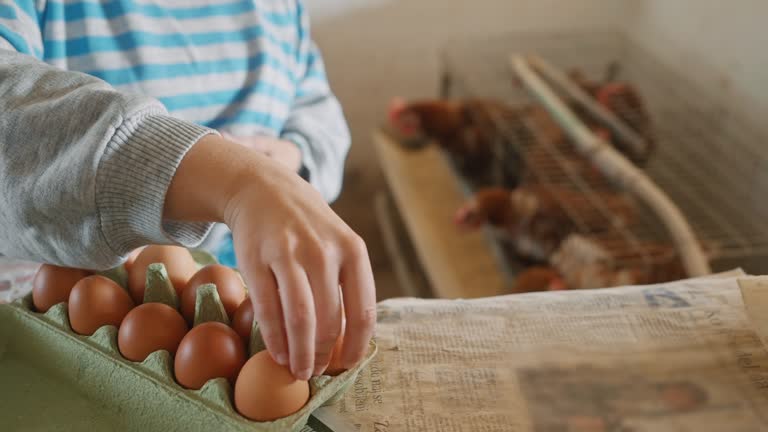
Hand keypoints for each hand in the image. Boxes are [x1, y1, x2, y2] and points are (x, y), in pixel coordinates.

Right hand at [164, 135, 375, 379]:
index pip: (362, 312)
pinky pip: (268, 308)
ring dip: (300, 353)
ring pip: (300, 318)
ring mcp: (290, 254)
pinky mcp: (257, 258)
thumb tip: (352, 340)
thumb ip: (347, 284)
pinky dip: (274, 338)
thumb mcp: (339, 244)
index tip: (347, 366)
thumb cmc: (308, 227)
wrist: (264, 189)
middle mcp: (325, 252)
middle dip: (324, 355)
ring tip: (298, 371)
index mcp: (353, 251)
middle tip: (316, 372)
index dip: (356, 347)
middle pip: (330, 320)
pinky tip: (277, 353)